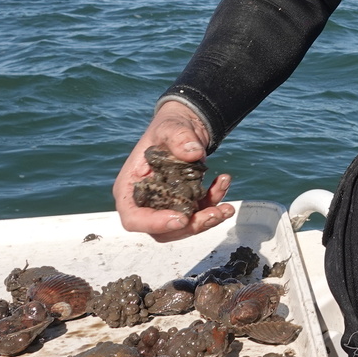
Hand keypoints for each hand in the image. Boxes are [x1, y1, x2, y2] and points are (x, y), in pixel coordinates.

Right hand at [114, 102, 234, 241]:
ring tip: (226, 207)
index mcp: (130, 187)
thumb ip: (178, 138)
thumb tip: (193, 154)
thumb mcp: (170, 126)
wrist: (185, 127)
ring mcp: (166, 205)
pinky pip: (199, 212)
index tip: (180, 219)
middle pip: (162, 230)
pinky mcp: (186, 203)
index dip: (154, 224)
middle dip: (191, 226)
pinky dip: (214, 202)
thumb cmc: (168, 128)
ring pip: (184, 227)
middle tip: (215, 213)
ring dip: (207, 219)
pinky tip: (223, 181)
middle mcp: (146, 202)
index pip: (133, 218)